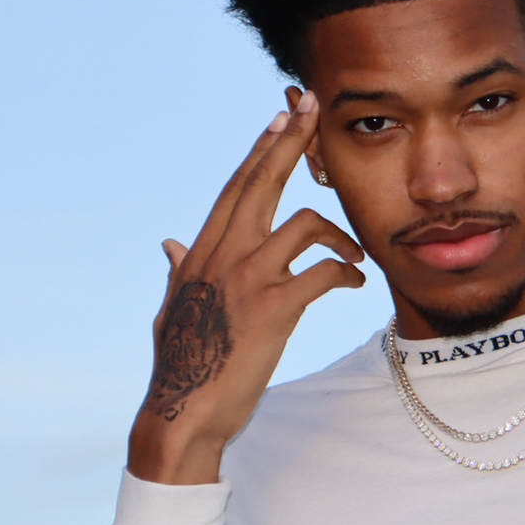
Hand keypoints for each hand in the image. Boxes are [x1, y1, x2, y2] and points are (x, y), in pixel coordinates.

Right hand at [128, 92, 364, 483]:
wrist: (183, 413)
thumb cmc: (183, 364)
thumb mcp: (173, 309)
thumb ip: (178, 270)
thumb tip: (169, 242)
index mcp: (202, 252)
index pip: (236, 188)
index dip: (261, 151)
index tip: (279, 118)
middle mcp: (223, 255)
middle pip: (263, 183)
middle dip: (291, 143)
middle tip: (313, 111)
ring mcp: (248, 279)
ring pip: (305, 223)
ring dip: (339, 233)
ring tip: (354, 252)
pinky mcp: (275, 308)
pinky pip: (323, 272)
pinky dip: (346, 272)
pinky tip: (355, 281)